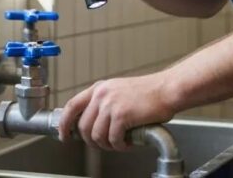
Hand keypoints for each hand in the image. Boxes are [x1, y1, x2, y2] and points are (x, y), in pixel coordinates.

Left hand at [57, 73, 177, 150]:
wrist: (168, 89)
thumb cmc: (149, 92)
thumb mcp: (119, 91)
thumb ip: (105, 103)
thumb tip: (94, 124)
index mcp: (100, 88)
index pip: (72, 106)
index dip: (64, 123)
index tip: (64, 135)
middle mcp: (102, 94)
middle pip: (83, 126)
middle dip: (92, 141)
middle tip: (104, 144)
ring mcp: (111, 104)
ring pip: (97, 136)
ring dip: (108, 145)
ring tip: (120, 143)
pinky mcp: (122, 115)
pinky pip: (113, 139)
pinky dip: (120, 146)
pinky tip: (128, 143)